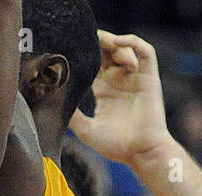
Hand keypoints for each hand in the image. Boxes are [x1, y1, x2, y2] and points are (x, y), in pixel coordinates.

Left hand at [70, 31, 172, 168]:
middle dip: (98, 42)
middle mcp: (119, 81)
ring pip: (124, 49)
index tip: (68, 50)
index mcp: (104, 91)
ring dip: (113, 42)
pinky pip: (146, 52)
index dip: (84, 55)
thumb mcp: (86, 129)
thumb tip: (51, 105)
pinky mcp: (149, 78)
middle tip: (83, 37)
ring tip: (100, 41)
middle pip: (108, 52)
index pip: (93, 65)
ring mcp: (135, 78)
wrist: (141, 153)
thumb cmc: (116, 146)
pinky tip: (118, 42)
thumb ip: (72, 116)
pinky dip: (133, 43)